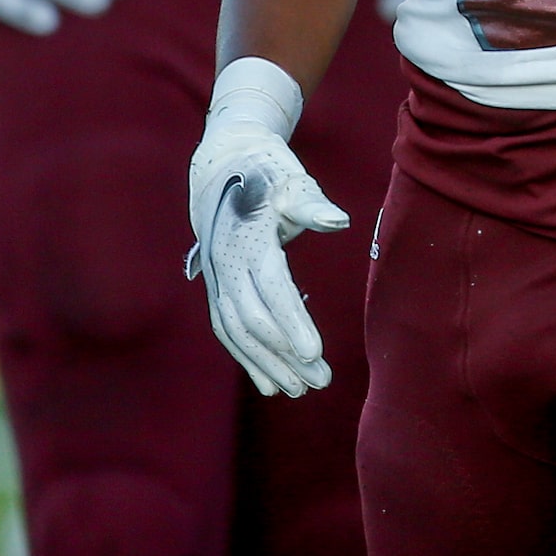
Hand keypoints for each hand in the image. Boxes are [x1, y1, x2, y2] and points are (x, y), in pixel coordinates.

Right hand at [186, 86, 347, 397]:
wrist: (223, 165)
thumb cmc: (269, 171)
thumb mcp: (292, 181)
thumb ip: (313, 204)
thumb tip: (339, 220)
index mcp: (248, 241)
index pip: (271, 291)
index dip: (291, 323)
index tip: (315, 353)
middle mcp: (226, 265)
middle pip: (254, 320)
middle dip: (284, 354)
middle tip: (318, 382)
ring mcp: (216, 278)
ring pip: (236, 331)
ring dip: (266, 363)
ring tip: (297, 391)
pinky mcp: (217, 286)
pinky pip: (227, 328)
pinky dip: (247, 357)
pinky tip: (269, 382)